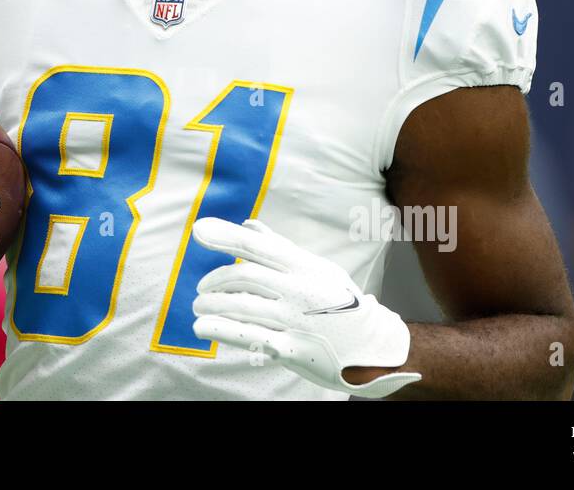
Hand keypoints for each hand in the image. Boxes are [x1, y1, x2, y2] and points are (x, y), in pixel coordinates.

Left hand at [190, 217, 420, 397]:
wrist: (375, 348)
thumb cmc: (341, 303)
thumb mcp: (317, 269)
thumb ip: (279, 248)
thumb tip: (248, 224)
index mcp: (304, 266)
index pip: (257, 245)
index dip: (225, 236)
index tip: (198, 231)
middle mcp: (299, 290)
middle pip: (245, 276)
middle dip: (216, 280)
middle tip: (201, 289)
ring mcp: (296, 320)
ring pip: (243, 307)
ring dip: (213, 305)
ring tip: (198, 308)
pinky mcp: (293, 349)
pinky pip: (251, 337)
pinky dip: (222, 331)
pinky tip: (203, 327)